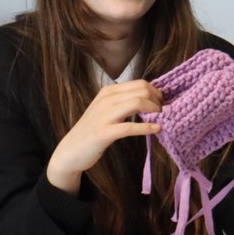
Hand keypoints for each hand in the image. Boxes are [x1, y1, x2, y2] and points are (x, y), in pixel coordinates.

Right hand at [46, 80, 162, 193]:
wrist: (70, 151)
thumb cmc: (92, 131)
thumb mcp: (107, 111)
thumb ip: (124, 103)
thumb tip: (150, 100)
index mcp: (108, 92)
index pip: (140, 83)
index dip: (156, 92)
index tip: (162, 103)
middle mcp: (106, 99)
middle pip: (142, 90)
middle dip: (158, 100)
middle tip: (163, 112)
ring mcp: (104, 115)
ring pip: (137, 103)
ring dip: (154, 110)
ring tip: (161, 118)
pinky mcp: (104, 132)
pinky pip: (130, 127)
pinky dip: (146, 127)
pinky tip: (156, 129)